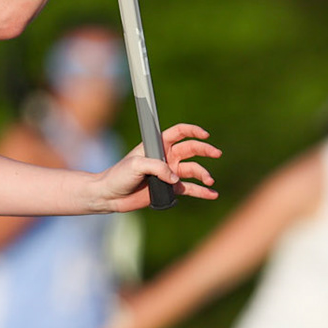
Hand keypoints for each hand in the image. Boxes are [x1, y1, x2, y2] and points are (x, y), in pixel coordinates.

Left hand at [92, 123, 220, 211]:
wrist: (111, 196)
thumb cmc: (119, 175)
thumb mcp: (136, 165)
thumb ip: (157, 167)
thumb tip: (176, 178)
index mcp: (158, 145)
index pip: (179, 132)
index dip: (193, 131)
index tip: (205, 135)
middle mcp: (167, 157)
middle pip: (191, 149)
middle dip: (205, 150)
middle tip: (217, 153)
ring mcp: (170, 173)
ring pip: (193, 170)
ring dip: (203, 174)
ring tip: (209, 181)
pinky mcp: (170, 189)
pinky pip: (190, 188)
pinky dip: (202, 191)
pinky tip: (212, 194)